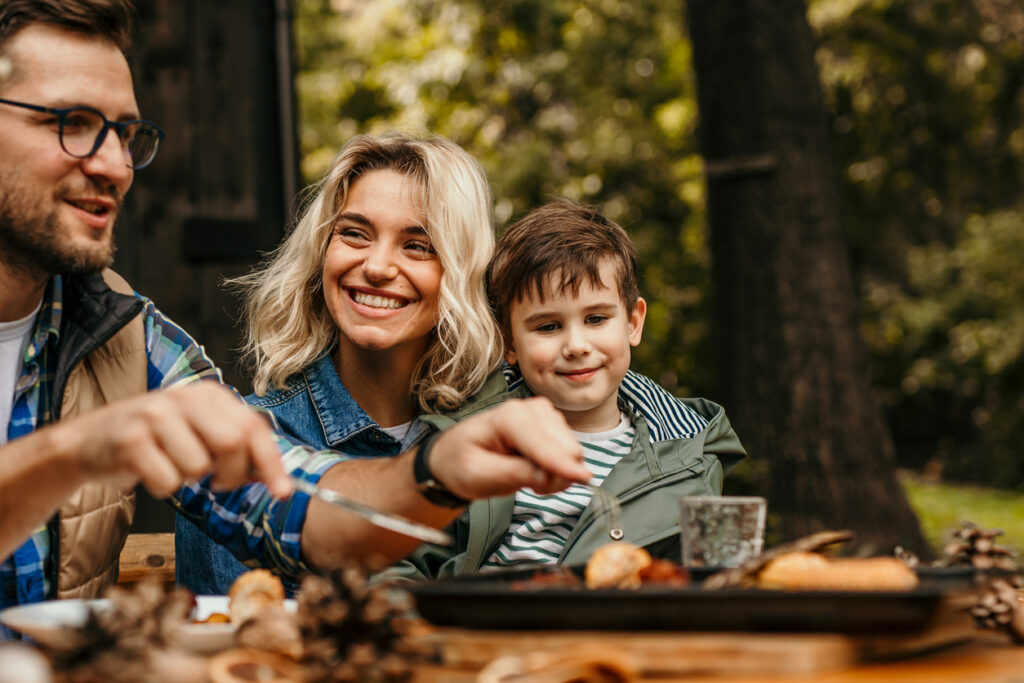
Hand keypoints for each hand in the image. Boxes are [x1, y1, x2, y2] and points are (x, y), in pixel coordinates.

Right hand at [66, 381, 291, 498]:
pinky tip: (150, 471)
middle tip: (216, 482)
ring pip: (198, 467)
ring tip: (171, 465)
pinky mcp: (131, 439)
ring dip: (189, 480)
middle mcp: (185, 397)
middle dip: (231, 475)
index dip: (271, 463)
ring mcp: (156, 415)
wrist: (91, 440)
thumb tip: (273, 477)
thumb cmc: (157, 441)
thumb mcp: (200, 432)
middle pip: (233, 444)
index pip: (254, 428)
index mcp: (210, 394)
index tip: (283, 492)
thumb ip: (236, 447)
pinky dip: (163, 487)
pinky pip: (167, 481)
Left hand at [427, 397, 589, 499]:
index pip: (543, 443)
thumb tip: (549, 476)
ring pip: (572, 451)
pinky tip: (536, 471)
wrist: (456, 455)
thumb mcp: (478, 476)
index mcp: (508, 417)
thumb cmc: (461, 462)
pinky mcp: (552, 426)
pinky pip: (570, 453)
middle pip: (565, 447)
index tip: (582, 480)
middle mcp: (530, 410)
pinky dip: (558, 468)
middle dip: (556, 474)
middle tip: (531, 488)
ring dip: (557, 473)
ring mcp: (544, 416)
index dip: (562, 465)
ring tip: (528, 478)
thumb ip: (514, 474)